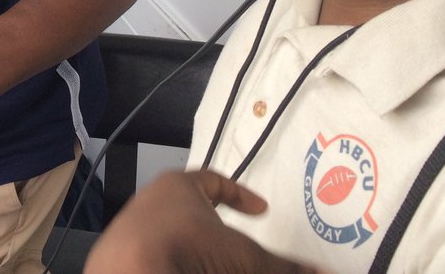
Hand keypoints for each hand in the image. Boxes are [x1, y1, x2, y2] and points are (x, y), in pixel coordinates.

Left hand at [84, 170, 318, 273]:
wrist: (131, 272)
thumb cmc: (186, 248)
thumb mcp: (245, 258)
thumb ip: (284, 266)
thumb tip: (323, 271)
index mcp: (179, 186)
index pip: (215, 180)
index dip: (240, 195)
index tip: (260, 209)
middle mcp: (151, 201)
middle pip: (190, 209)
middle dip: (216, 229)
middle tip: (237, 244)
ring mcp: (132, 228)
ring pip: (171, 235)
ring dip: (195, 250)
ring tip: (216, 263)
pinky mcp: (122, 256)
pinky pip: (155, 253)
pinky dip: (175, 259)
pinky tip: (188, 267)